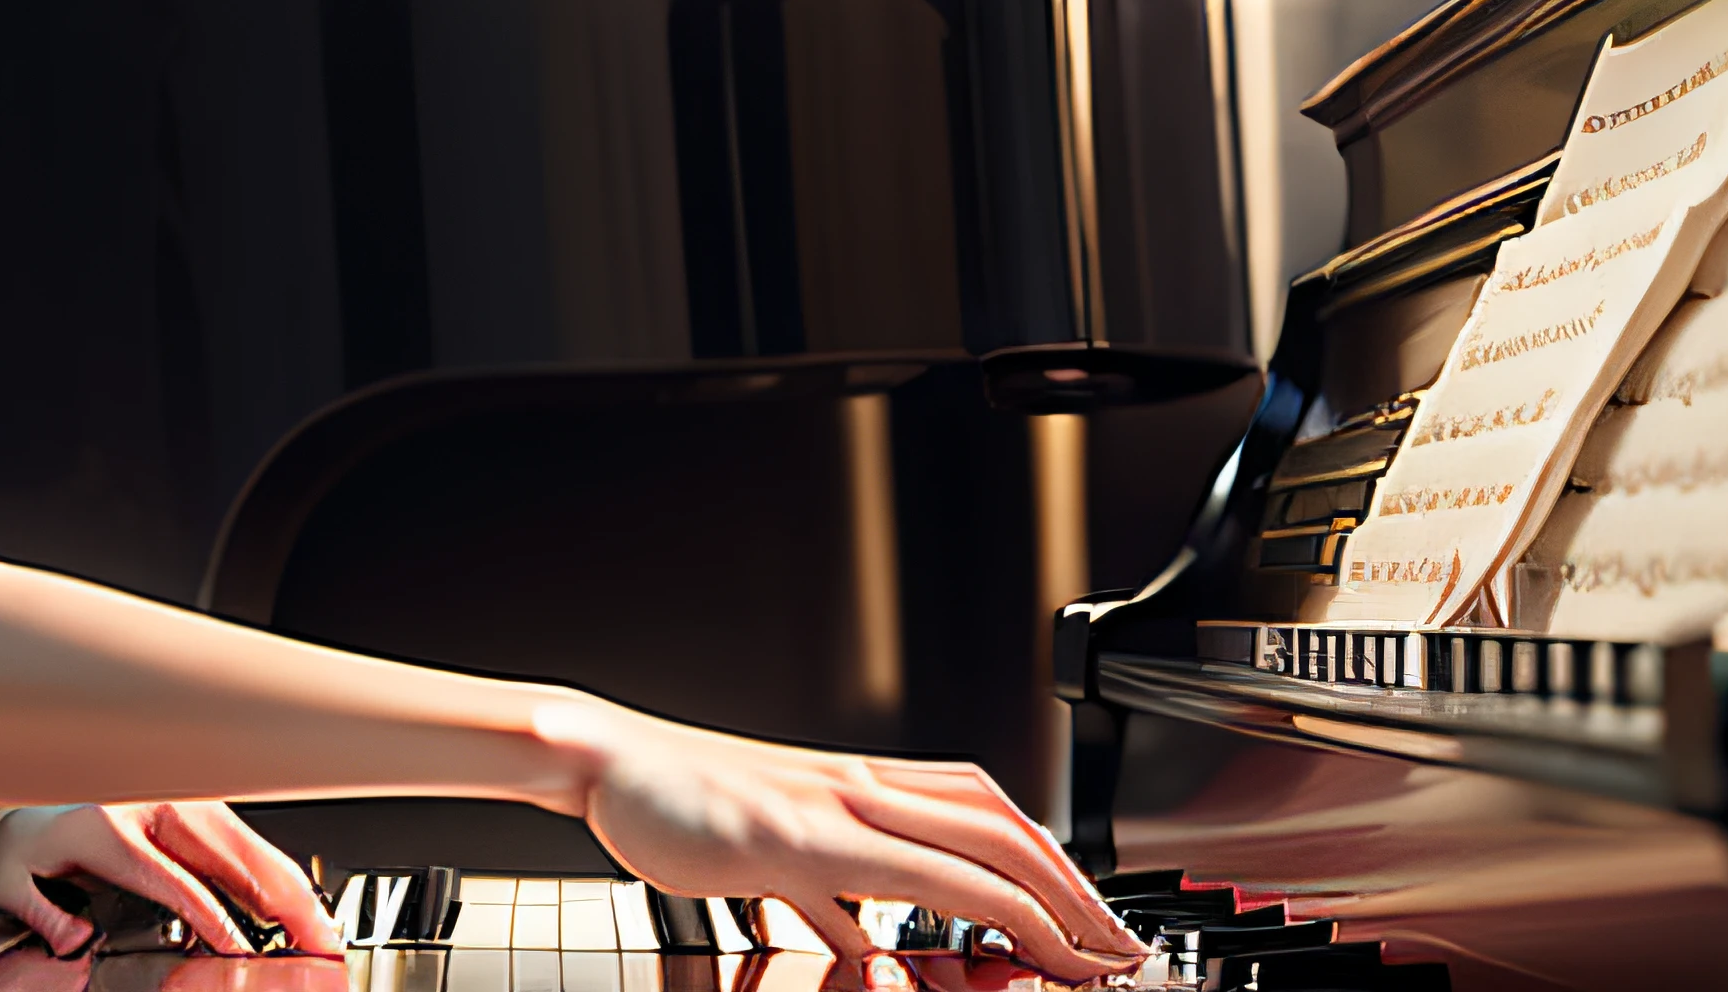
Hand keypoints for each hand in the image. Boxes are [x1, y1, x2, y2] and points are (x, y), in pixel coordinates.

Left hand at [0, 803, 342, 958]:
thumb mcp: (5, 877)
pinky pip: (244, 840)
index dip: (211, 917)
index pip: (175, 880)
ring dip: (290, 887)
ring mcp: (179, 801)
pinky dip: (278, 871)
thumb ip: (38, 912)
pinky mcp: (193, 804)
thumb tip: (73, 938)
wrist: (23, 789)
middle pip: (231, 855)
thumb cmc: (23, 834)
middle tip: (316, 939)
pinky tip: (296, 898)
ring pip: (248, 845)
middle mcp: (152, 807)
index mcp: (109, 829)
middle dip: (280, 901)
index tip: (237, 948)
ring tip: (321, 926)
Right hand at [552, 704, 1146, 989]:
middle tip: (1117, 952)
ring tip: (1072, 962)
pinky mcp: (780, 846)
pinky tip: (921, 977)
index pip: (995, 815)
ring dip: (1031, 913)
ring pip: (959, 857)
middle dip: (1073, 894)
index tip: (1098, 922)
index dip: (1060, 865)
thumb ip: (838, 888)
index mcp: (865, 781)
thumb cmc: (691, 796)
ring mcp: (824, 814)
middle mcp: (858, 789)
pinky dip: (907, 940)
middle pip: (1002, 833)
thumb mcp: (782, 839)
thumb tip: (873, 939)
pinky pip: (866, 896)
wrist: (610, 758)